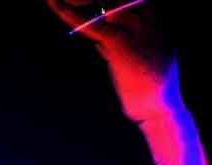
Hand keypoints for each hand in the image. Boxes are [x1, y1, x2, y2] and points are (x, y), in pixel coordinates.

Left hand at [46, 0, 176, 122]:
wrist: (159, 108)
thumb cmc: (150, 87)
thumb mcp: (140, 56)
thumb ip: (121, 41)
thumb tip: (99, 36)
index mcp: (152, 17)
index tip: (86, 0)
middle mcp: (145, 16)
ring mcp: (133, 27)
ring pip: (99, 2)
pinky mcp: (118, 42)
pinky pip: (88, 23)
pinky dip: (66, 12)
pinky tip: (52, 3)